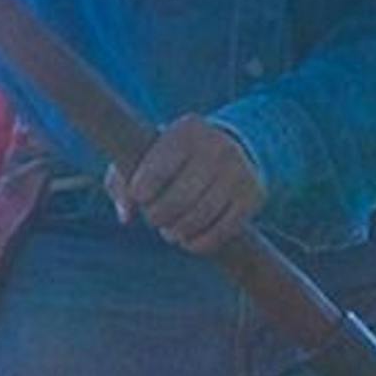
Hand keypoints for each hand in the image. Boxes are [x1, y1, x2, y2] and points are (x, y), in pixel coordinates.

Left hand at [108, 116, 267, 254]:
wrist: (234, 147)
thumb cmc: (176, 156)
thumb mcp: (147, 155)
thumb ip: (122, 180)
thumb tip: (125, 214)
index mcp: (186, 132)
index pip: (156, 171)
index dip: (141, 192)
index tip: (140, 196)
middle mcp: (217, 148)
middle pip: (177, 200)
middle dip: (158, 216)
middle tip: (154, 218)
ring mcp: (239, 172)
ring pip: (198, 218)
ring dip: (177, 232)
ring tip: (170, 230)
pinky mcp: (253, 196)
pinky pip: (222, 232)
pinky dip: (199, 243)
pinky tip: (188, 240)